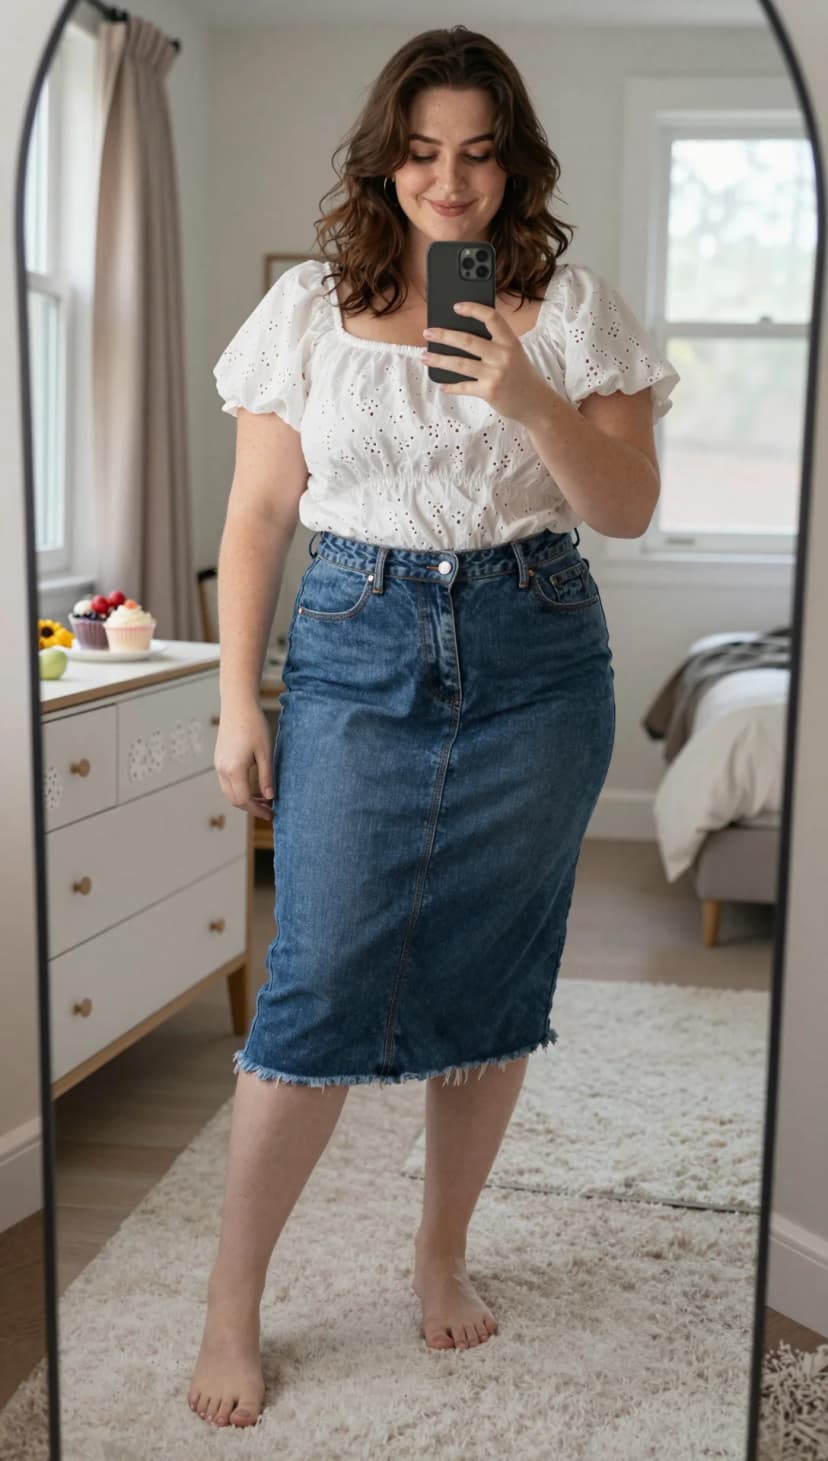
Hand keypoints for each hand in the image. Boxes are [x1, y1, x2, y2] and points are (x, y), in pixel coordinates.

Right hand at [213, 701, 274, 815]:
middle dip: (251, 807)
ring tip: (263, 799)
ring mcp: (218, 764)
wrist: (238, 705)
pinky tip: (253, 786)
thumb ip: (266, 777)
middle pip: (234, 799)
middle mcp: (222, 769)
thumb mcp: (265, 753)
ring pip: (229, 792)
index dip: (258, 810)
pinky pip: (226, 782)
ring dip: (244, 799)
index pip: (244, 800)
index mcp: (234, 769)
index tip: (271, 813)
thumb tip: (270, 797)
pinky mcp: (219, 759)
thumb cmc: (254, 725)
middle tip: (269, 809)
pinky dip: (238, 789)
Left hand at [420, 300, 551, 425]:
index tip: (456, 306)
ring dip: (438, 359)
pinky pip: (464, 387)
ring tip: (424, 356)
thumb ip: (495, 343)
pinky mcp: (489, 392)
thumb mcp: (514, 353)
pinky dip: (450, 386)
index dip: (473, 309)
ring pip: (460, 363)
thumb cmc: (520, 374)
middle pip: (468, 340)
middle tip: (428, 332)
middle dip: (444, 335)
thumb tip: (460, 335)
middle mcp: (503, 355)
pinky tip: (440, 384)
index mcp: (510, 341)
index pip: (491, 318)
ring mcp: (496, 374)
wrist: (535, 403)